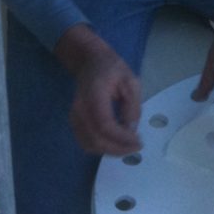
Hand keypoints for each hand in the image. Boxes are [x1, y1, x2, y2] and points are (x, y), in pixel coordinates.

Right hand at [55, 24, 141, 155]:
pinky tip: (117, 143)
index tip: (138, 141)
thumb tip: (131, 131)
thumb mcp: (131, 82)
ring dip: (110, 151)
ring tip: (129, 146)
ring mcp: (74, 116)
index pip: (104, 125)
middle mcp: (80, 108)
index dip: (121, 138)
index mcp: (94, 95)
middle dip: (118, 148)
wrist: (90, 62)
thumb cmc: (112, 69)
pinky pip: (86, 142)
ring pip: (89, 144)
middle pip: (95, 139)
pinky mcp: (75, 122)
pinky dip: (102, 147)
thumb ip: (132, 106)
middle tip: (137, 147)